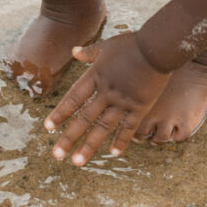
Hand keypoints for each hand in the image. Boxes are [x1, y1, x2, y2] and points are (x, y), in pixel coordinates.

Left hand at [44, 33, 170, 165]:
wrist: (158, 48)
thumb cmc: (132, 44)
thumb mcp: (107, 45)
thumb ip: (89, 52)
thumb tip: (74, 51)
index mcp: (96, 75)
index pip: (73, 98)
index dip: (60, 113)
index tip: (48, 128)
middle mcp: (106, 91)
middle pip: (84, 118)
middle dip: (69, 137)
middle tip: (57, 155)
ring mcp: (123, 101)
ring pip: (103, 128)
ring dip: (89, 146)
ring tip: (77, 162)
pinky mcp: (140, 107)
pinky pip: (128, 128)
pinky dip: (121, 141)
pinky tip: (113, 153)